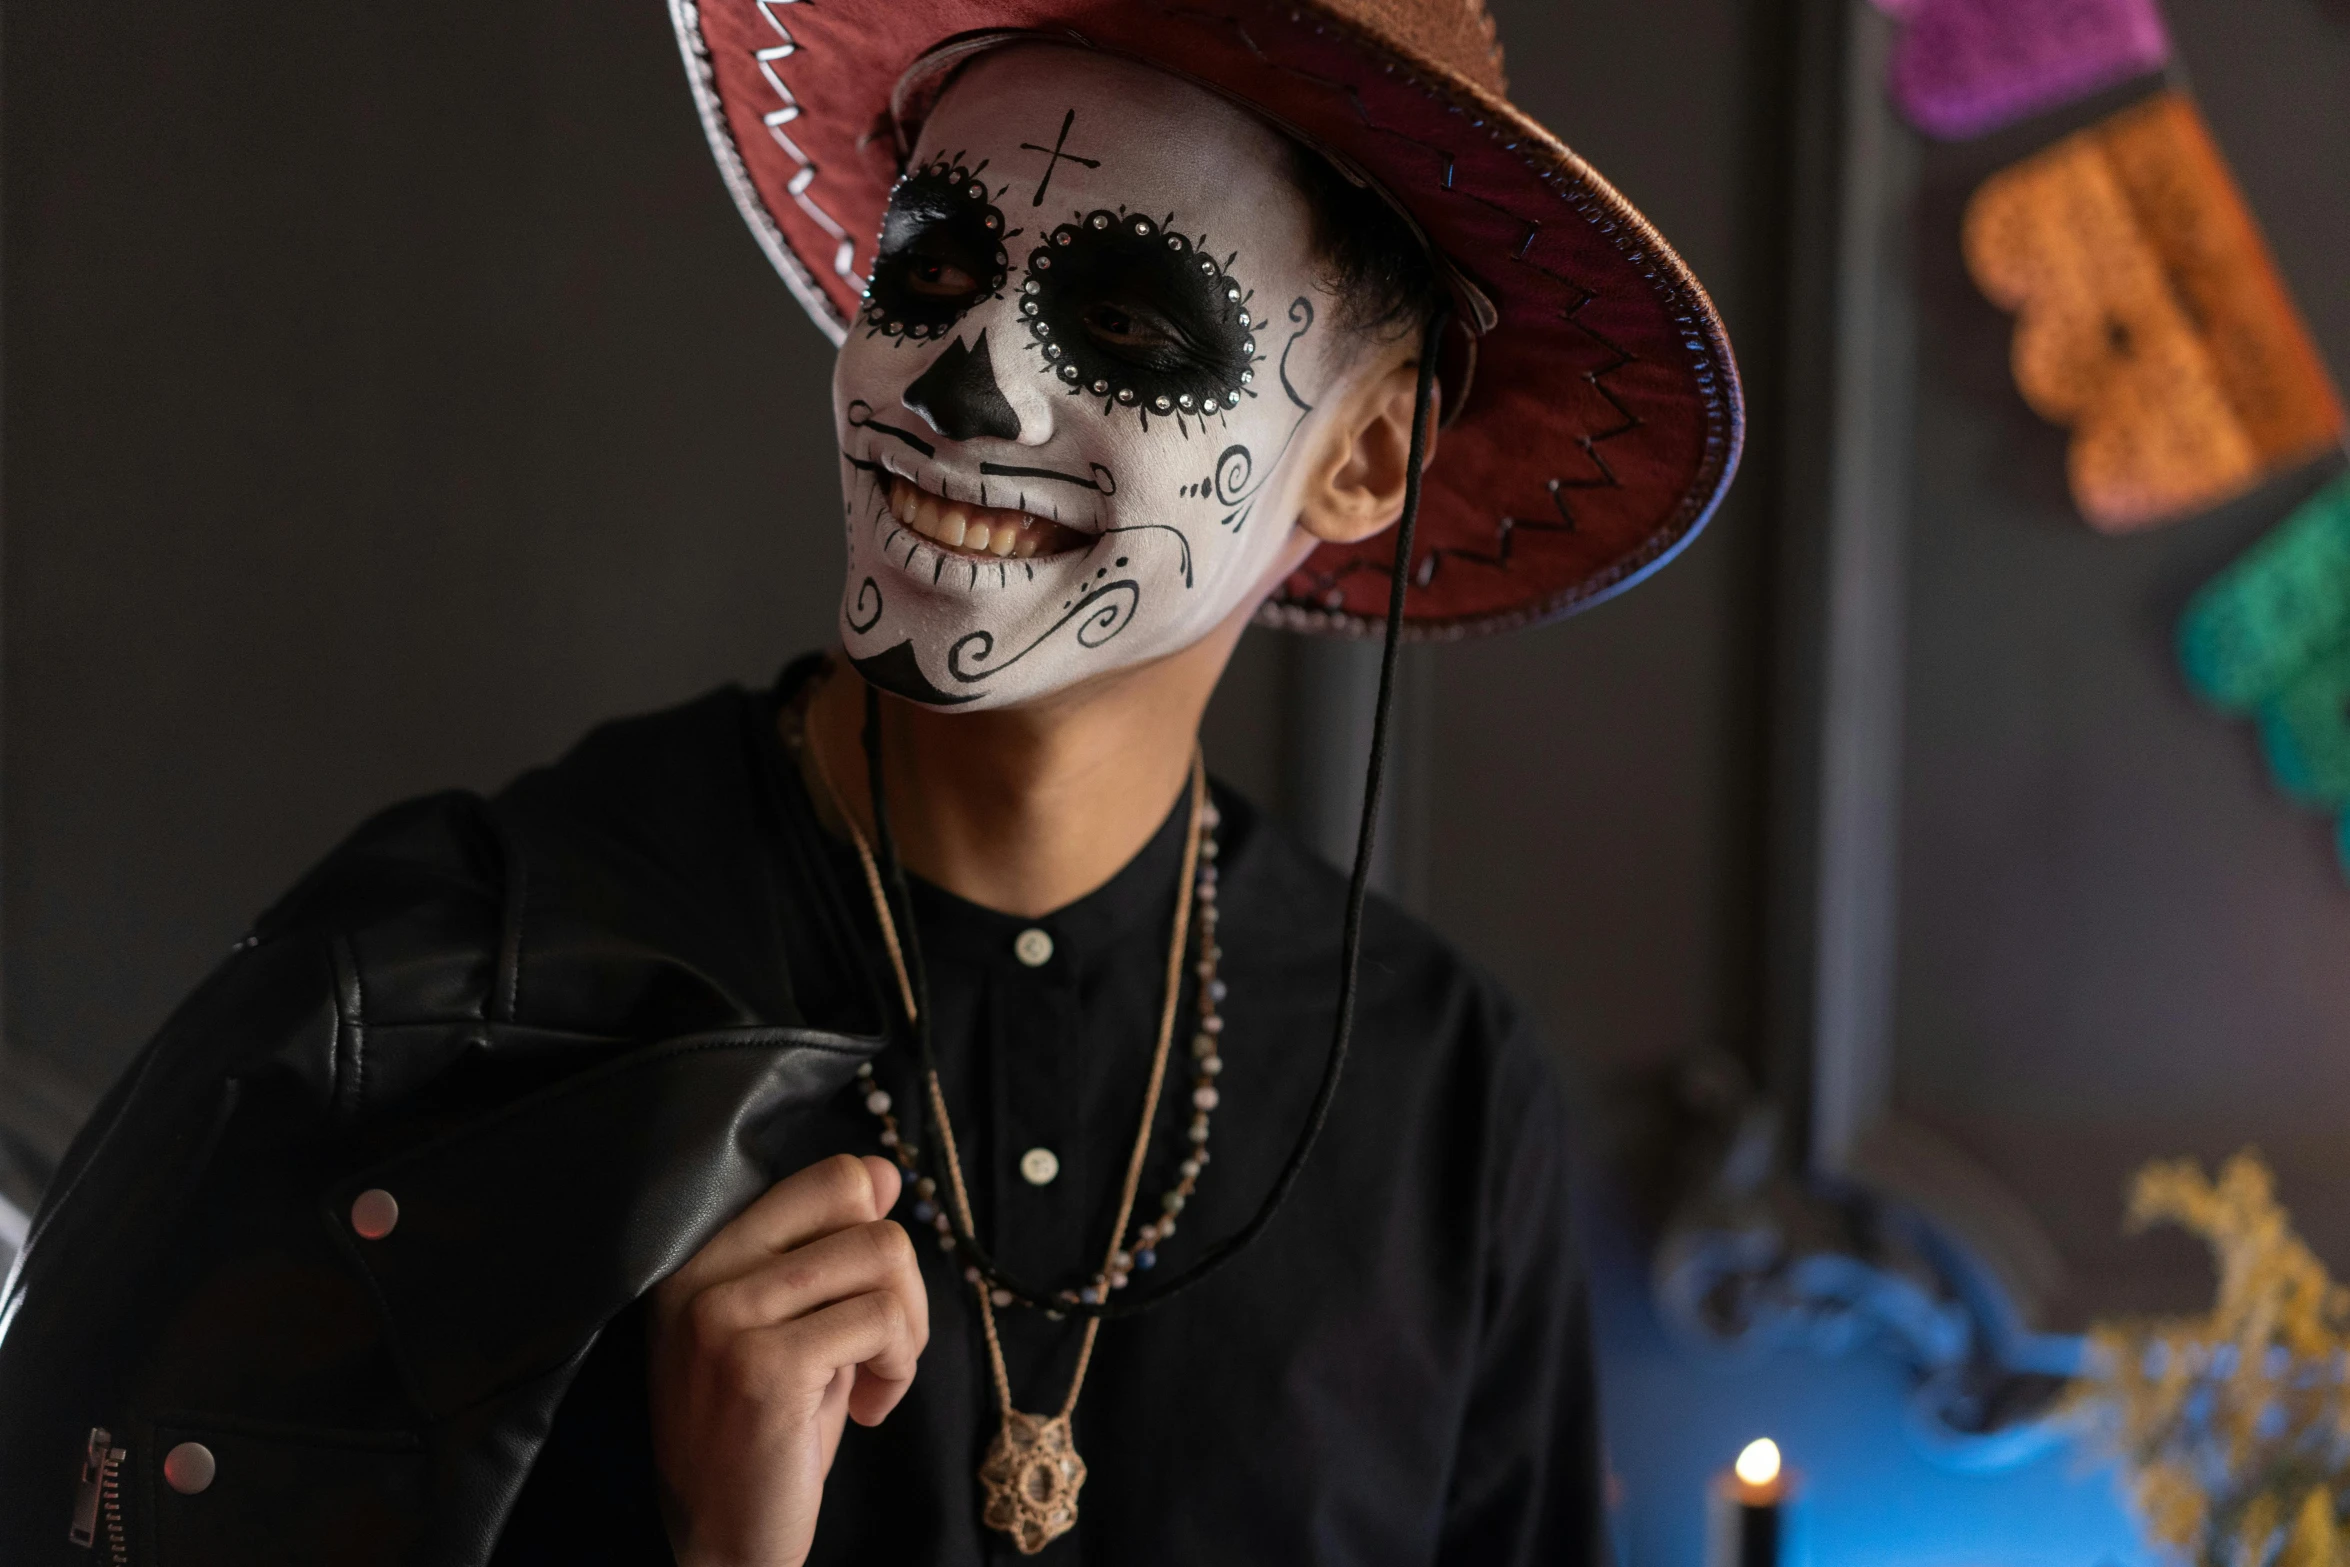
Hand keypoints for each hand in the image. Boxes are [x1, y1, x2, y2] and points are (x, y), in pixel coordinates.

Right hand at [648, 1153, 929, 1566]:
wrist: (726, 1545)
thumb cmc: (768, 1437)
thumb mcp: (800, 1327)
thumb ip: (834, 1250)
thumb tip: (885, 1170)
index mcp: (699, 1256)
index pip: (829, 1178)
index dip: (871, 1234)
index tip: (859, 1305)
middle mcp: (699, 1275)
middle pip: (862, 1206)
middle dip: (899, 1278)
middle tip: (881, 1348)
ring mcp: (725, 1317)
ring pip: (883, 1255)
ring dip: (905, 1328)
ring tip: (874, 1382)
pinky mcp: (764, 1366)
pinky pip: (881, 1320)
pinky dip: (899, 1368)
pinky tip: (868, 1411)